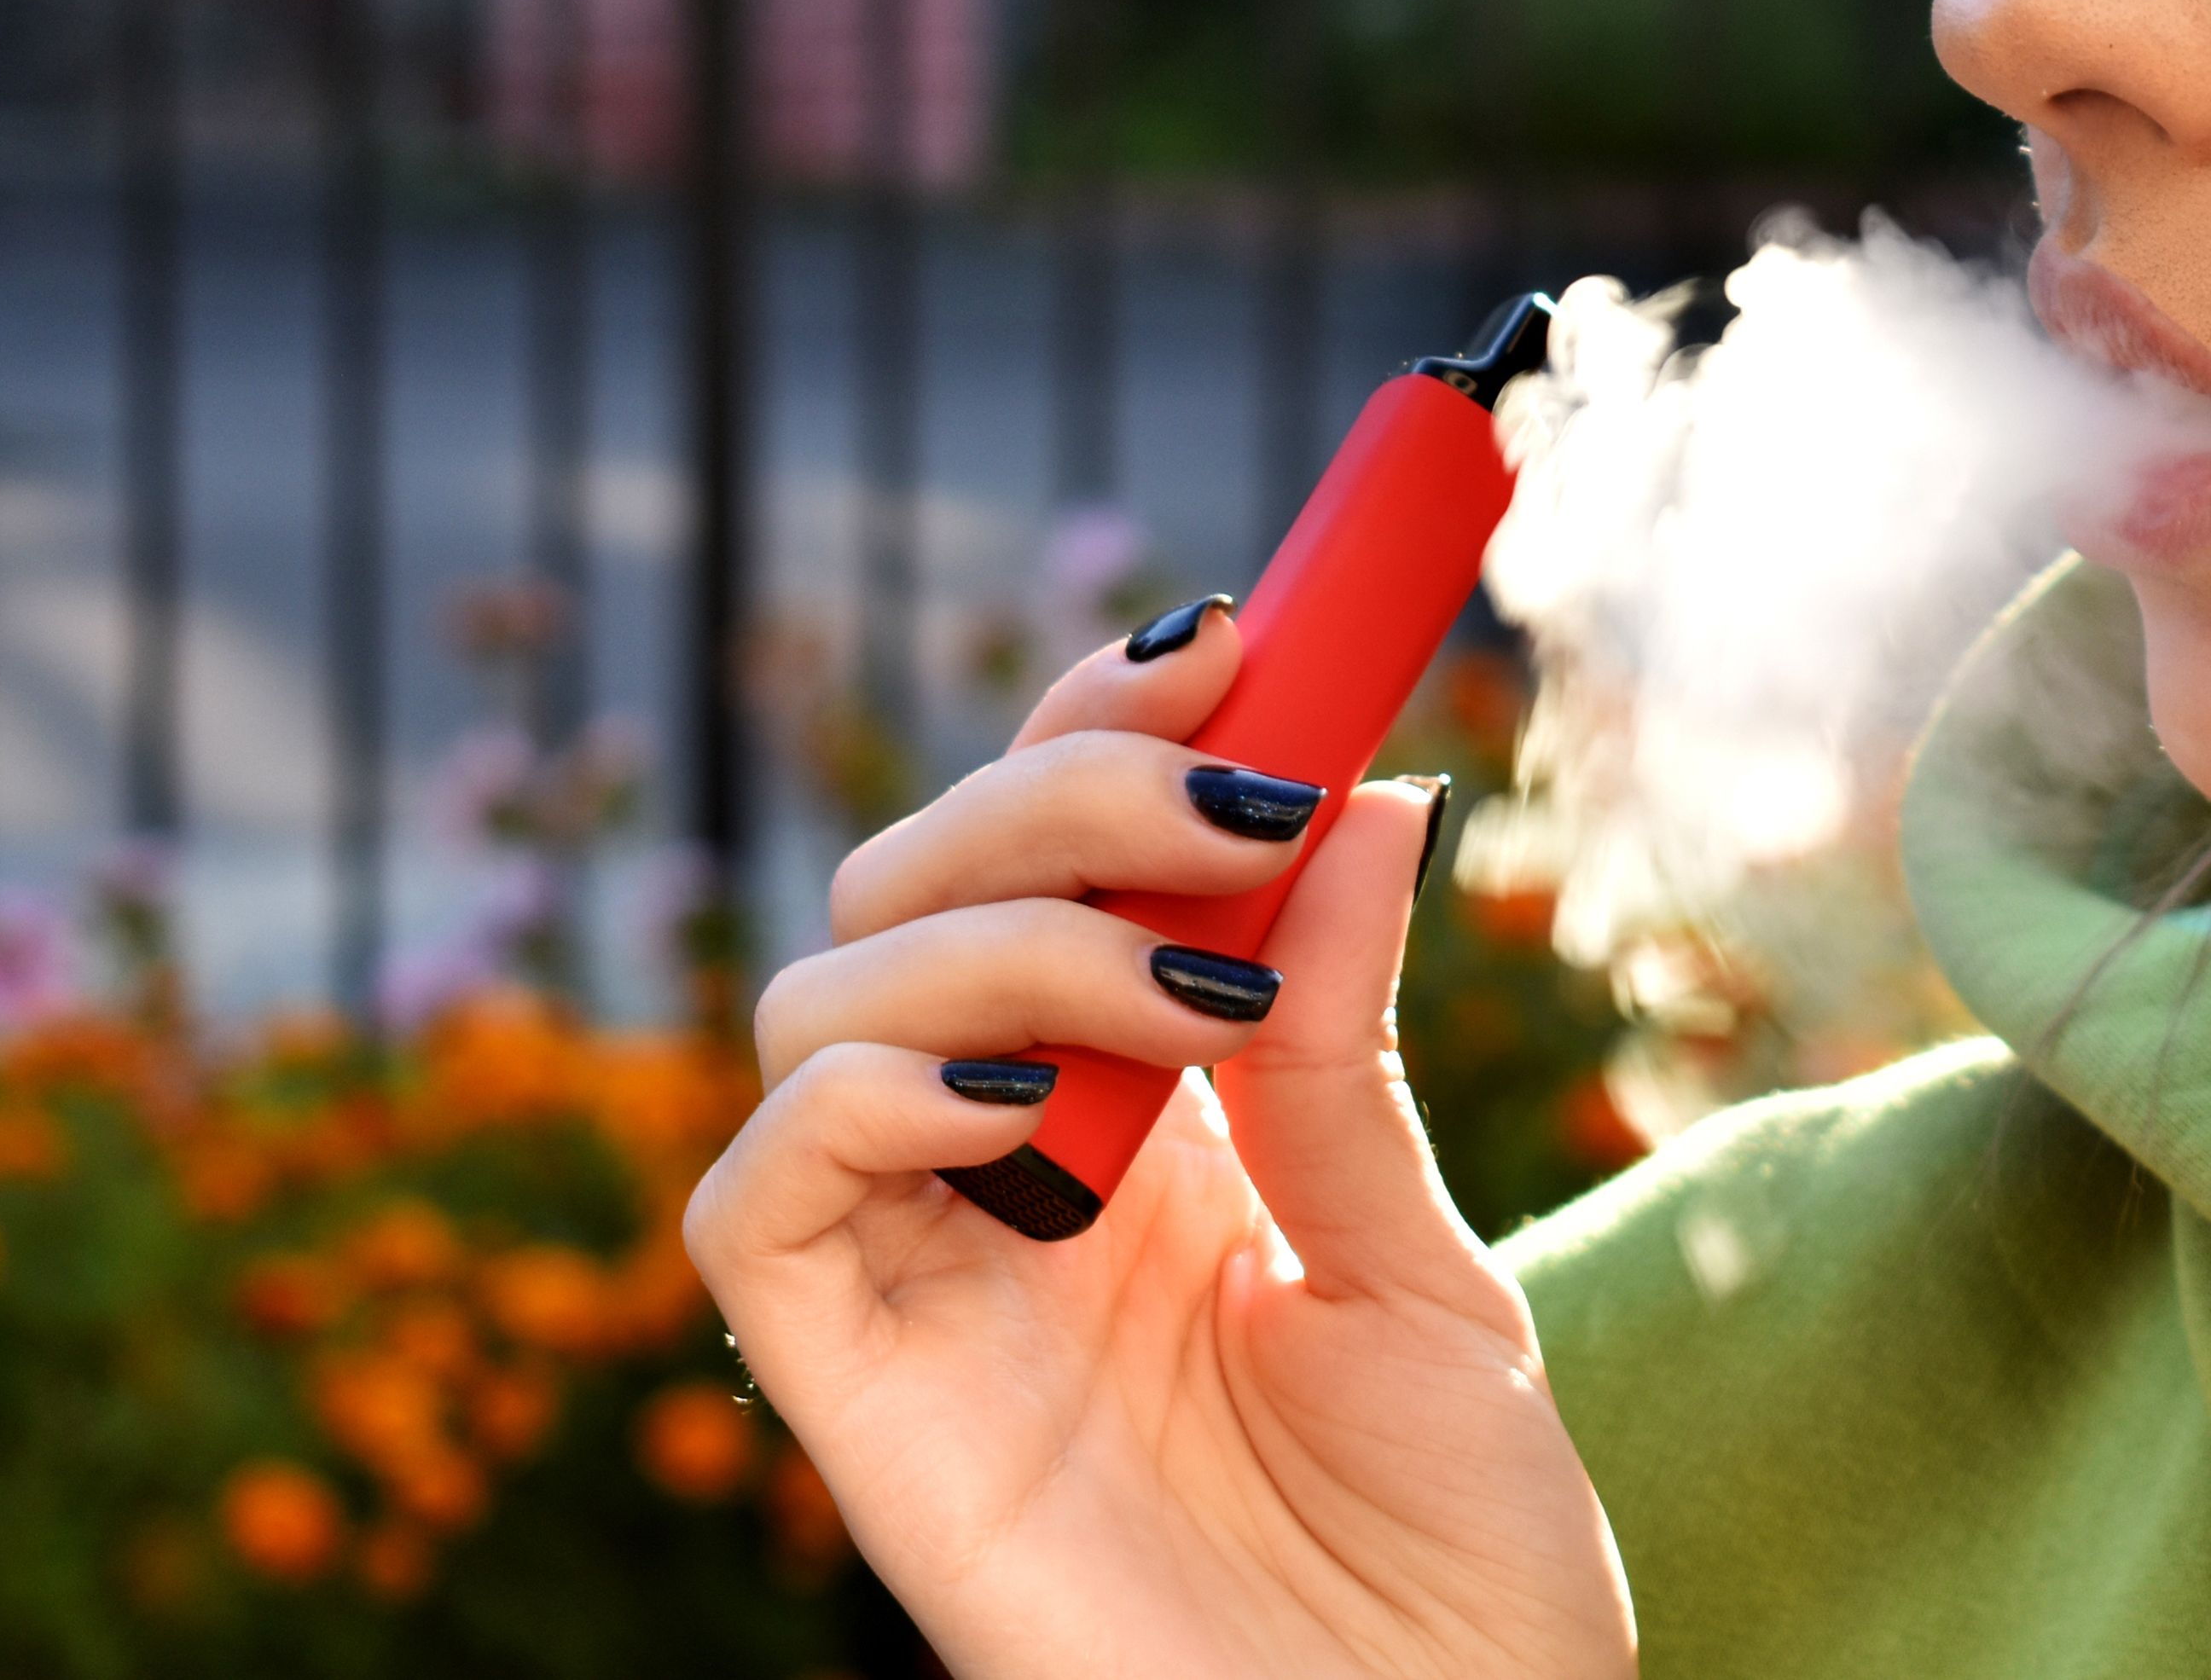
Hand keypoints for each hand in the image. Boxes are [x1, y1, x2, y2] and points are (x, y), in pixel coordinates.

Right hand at [684, 601, 1635, 1679]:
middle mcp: (1008, 1179)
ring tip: (1195, 990)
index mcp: (1143, 1129)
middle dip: (1064, 791)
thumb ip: (1342, 1047)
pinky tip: (1034, 1101)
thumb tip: (1359, 793)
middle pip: (912, 886)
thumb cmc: (1453, 1577)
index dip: (1109, 730)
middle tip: (1237, 790)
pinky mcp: (857, 1401)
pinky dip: (865, 1094)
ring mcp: (923, 1282)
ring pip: (817, 995)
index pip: (1053, 861)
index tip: (1244, 633)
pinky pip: (757, 1201)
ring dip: (1002, 927)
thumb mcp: (1419, 1269)